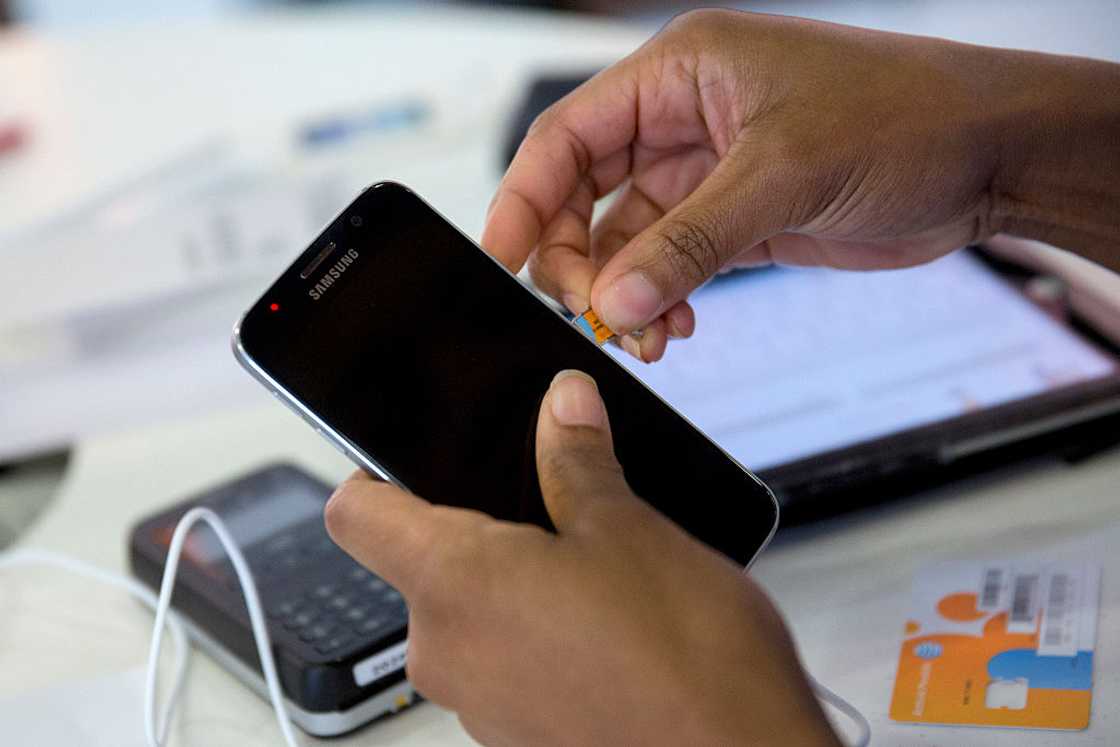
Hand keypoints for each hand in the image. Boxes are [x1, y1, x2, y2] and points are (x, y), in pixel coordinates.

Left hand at [326, 371, 838, 745]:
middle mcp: (448, 651)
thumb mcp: (627, 528)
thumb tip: (561, 404)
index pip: (356, 514)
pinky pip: (505, 661)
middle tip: (548, 500)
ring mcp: (480, 704)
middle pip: (421, 563)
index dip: (374, 472)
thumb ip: (575, 460)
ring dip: (517, 582)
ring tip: (594, 566)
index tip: (413, 455)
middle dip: (481, 526)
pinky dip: (538, 631)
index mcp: (454, 583)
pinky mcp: (518, 735)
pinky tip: (607, 623)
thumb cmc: (687, 661)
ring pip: (471, 613)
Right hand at [482, 9, 1119, 360]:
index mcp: (678, 72)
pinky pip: (669, 265)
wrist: (989, 156)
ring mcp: (707, 172)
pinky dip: (661, 301)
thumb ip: (690, 243)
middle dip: (579, 260)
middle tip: (595, 314)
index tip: (500, 257)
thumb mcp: (785, 175)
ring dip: (625, 294)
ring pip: (626, 240)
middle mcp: (682, 118)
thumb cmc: (904, 118)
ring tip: (647, 337)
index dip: (525, 197)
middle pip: (584, 194)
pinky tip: (675, 329)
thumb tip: (614, 303)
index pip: (568, 136)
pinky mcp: (734, 218)